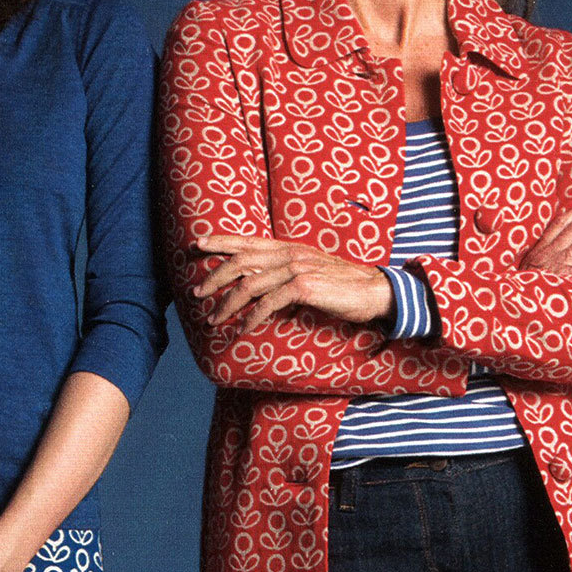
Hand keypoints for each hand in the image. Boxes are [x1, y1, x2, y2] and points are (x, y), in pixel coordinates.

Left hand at [193, 231, 393, 333]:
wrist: (374, 291)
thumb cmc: (341, 285)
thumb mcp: (310, 270)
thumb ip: (285, 271)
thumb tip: (258, 282)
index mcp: (289, 247)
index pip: (248, 241)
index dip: (221, 241)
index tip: (197, 244)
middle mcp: (290, 254)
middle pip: (241, 262)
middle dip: (215, 278)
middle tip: (197, 294)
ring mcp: (297, 269)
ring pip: (249, 285)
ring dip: (227, 305)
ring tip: (214, 320)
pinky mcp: (304, 288)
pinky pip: (268, 304)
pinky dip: (251, 319)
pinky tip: (242, 331)